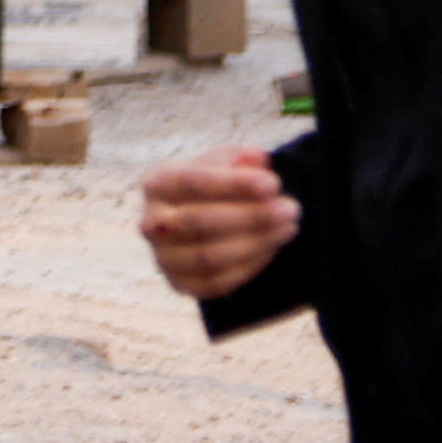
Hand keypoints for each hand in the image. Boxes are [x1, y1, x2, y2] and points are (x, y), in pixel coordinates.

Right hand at [139, 144, 297, 301]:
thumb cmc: (214, 190)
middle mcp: (151, 221)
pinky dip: (247, 268)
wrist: (201, 225)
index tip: (273, 184)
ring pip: (209, 256)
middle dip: (251, 215)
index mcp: (156, 183)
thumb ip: (239, 158)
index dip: (233, 183)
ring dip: (255, 242)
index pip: (190, 182)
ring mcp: (163, 257)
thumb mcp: (223, 166)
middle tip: (290, 208)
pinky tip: (270, 249)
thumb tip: (257, 158)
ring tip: (288, 227)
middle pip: (200, 221)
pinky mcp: (180, 284)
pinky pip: (215, 282)